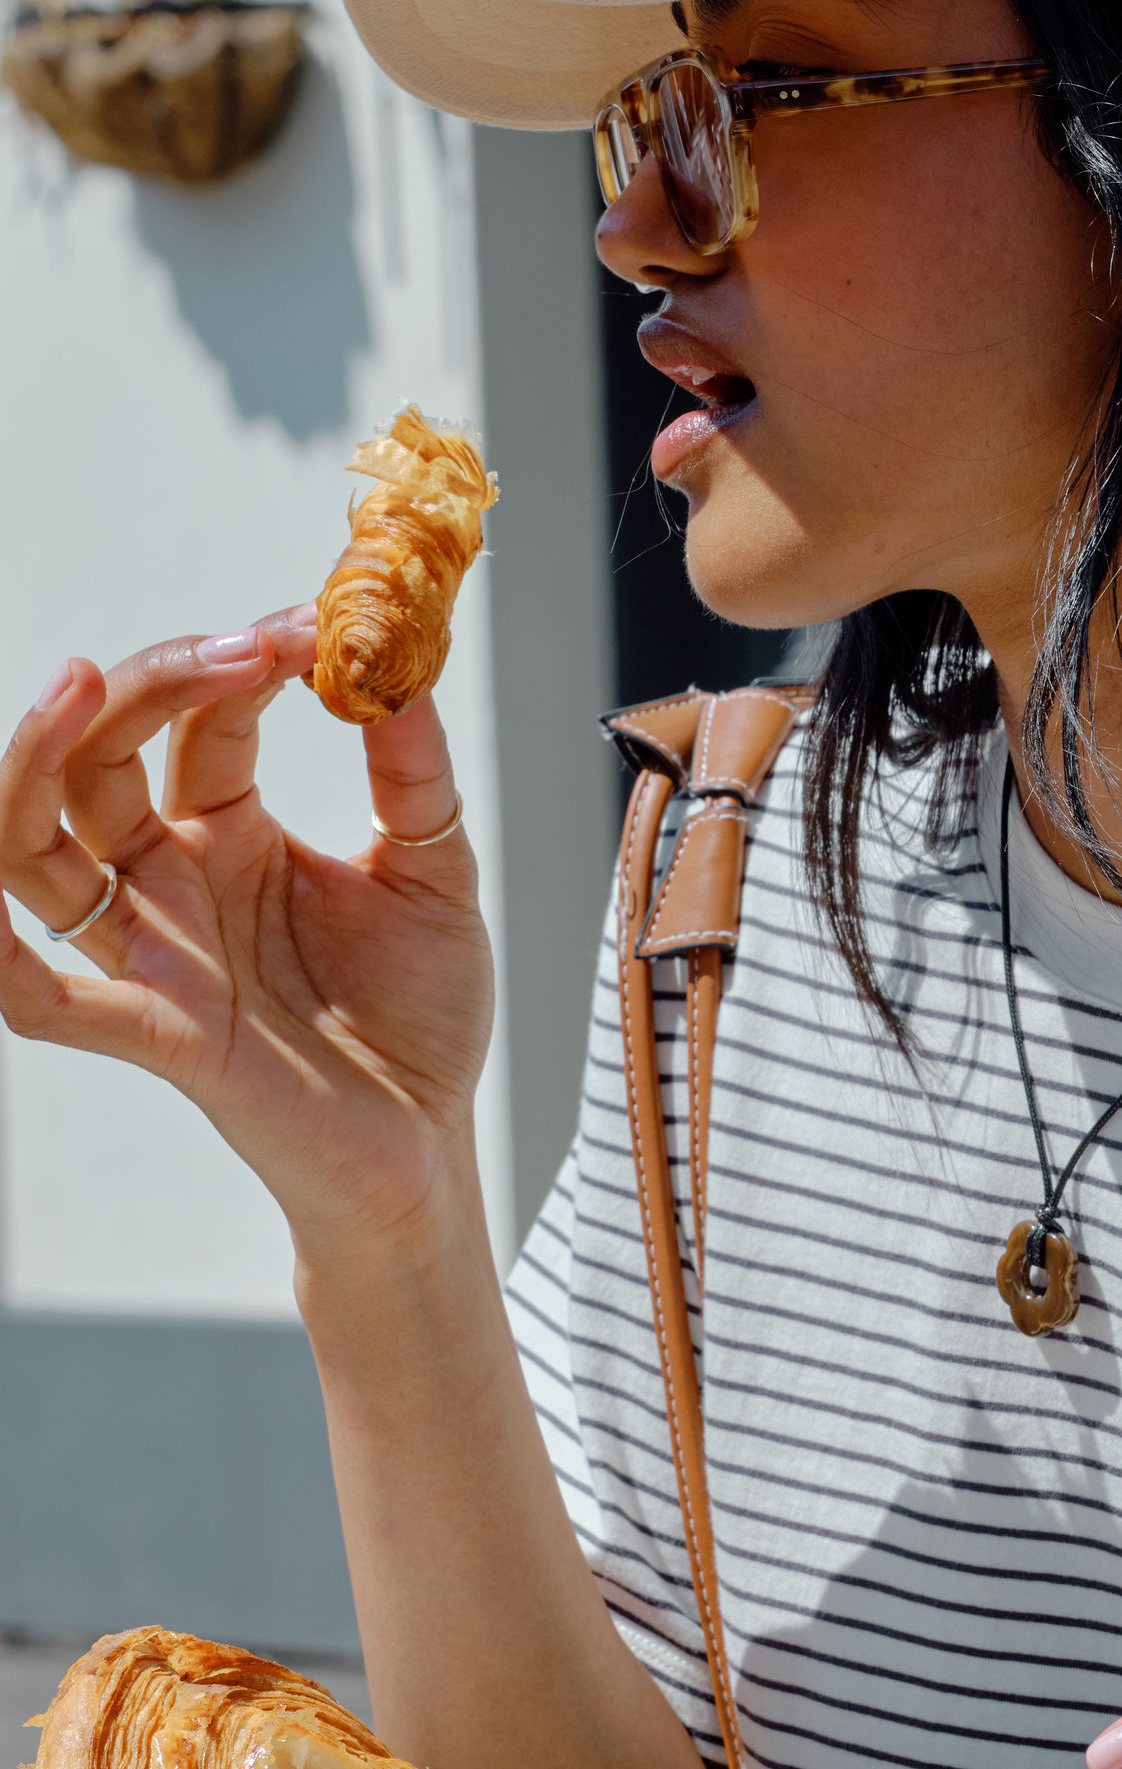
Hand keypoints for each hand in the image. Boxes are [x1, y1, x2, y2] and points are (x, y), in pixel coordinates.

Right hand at [0, 613, 492, 1249]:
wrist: (431, 1143)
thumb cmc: (422, 1013)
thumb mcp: (434, 869)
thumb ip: (413, 774)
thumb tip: (399, 667)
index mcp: (230, 830)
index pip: (199, 718)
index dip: (244, 661)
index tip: (316, 625)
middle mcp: (171, 880)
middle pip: (102, 758)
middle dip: (151, 683)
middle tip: (238, 646)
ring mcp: (151, 953)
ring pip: (35, 850)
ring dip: (37, 761)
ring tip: (80, 681)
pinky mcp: (156, 1031)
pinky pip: (40, 997)